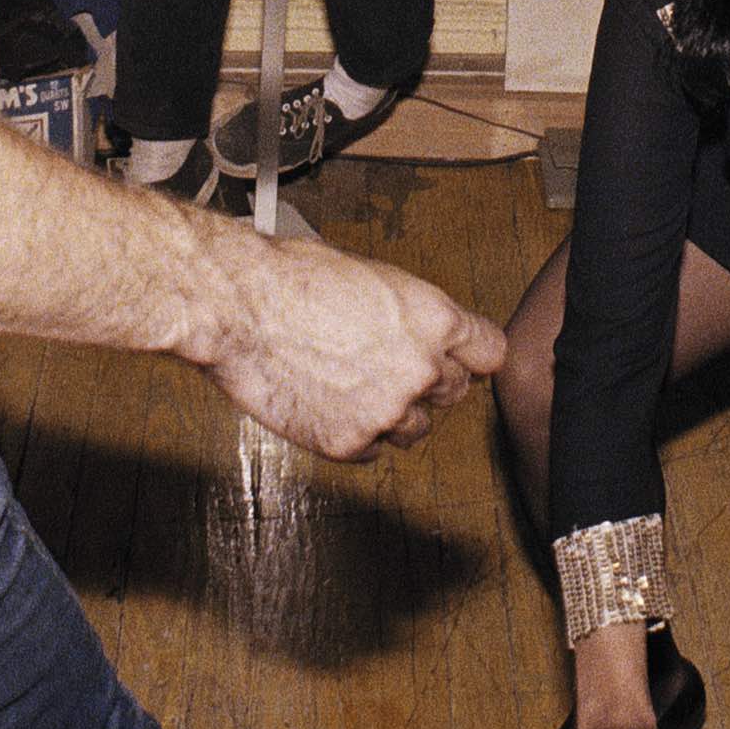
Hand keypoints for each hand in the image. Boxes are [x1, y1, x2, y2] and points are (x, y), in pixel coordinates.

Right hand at [202, 236, 505, 460]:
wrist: (239, 308)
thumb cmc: (293, 280)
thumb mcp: (373, 278)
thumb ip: (410, 315)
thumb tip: (421, 333)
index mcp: (435, 319)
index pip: (490, 353)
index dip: (469, 356)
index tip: (459, 360)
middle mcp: (421, 369)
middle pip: (454, 393)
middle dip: (428, 384)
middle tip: (389, 370)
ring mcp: (388, 411)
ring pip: (415, 430)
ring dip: (392, 414)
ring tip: (350, 386)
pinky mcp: (351, 442)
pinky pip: (372, 450)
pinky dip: (354, 434)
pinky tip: (327, 404)